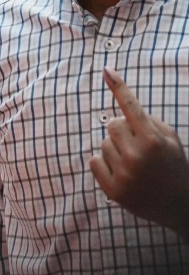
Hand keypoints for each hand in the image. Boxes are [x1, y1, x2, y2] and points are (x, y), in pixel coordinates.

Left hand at [90, 68, 188, 237]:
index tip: (106, 69)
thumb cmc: (172, 166)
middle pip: (111, 124)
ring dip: (115, 149)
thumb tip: (121, 109)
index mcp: (153, 141)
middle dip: (122, 130)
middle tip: (137, 145)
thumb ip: (149, 122)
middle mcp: (137, 156)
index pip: (131, 108)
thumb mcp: (171, 141)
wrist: (179, 205)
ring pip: (103, 143)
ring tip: (133, 163)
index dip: (118, 87)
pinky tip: (122, 173)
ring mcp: (124, 174)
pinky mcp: (112, 190)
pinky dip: (104, 163)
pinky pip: (94, 160)